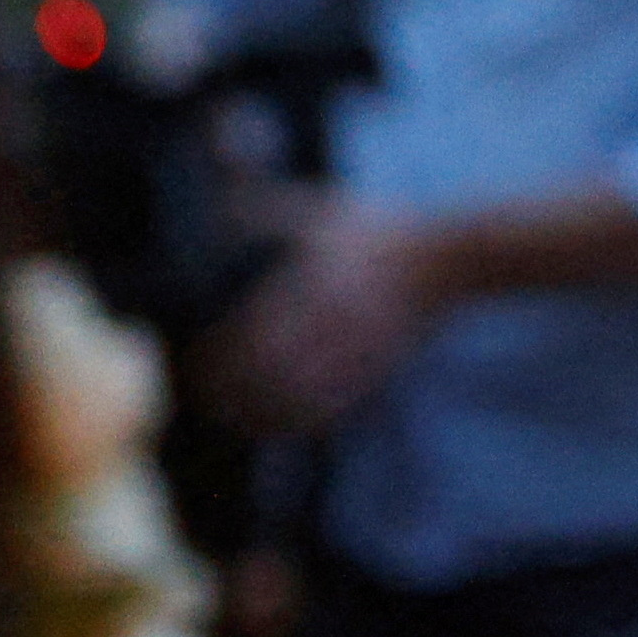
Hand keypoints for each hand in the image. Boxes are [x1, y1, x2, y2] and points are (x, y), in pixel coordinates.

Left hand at [204, 193, 454, 435]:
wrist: (443, 261)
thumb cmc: (373, 231)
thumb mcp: (316, 210)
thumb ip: (262, 212)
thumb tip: (212, 217)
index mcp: (315, 281)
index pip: (256, 329)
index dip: (220, 353)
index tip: (193, 359)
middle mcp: (335, 323)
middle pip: (272, 373)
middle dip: (233, 391)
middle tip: (202, 397)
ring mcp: (357, 353)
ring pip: (301, 399)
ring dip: (262, 415)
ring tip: (231, 419)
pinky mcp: (374, 373)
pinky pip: (333, 409)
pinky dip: (300, 423)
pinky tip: (277, 426)